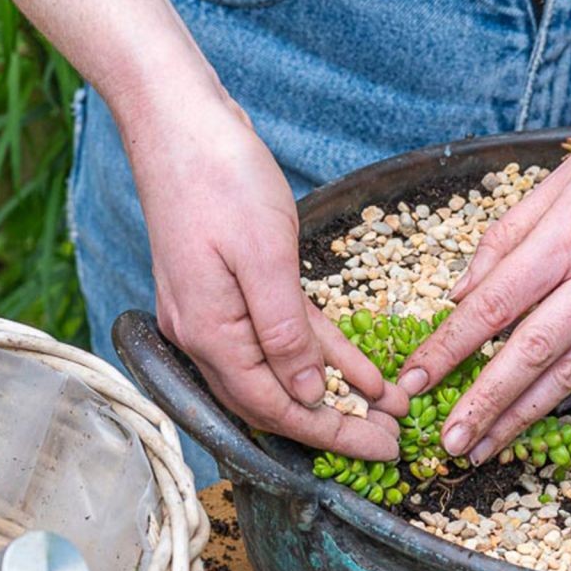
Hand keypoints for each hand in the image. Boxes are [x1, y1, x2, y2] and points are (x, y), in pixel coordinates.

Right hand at [122, 78, 408, 458]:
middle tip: (392, 443)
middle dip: (336, 426)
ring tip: (389, 410)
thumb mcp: (264, 255)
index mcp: (209, 333)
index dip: (330, 434)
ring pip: (283, 372)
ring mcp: (216, 314)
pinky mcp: (230, 291)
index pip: (275, 407)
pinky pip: (283, 335)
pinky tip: (363, 369)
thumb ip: (284, 330)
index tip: (381, 450)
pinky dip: (321, 353)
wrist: (178, 120)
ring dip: (335, 392)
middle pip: (276, 402)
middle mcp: (205, 335)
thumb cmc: (219, 177)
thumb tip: (305, 393)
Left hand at [397, 92, 570, 461]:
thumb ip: (507, 237)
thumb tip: (461, 293)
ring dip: (520, 417)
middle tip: (444, 442)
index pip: (495, 305)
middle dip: (482, 403)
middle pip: (529, 353)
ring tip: (482, 451)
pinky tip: (533, 415)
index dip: (449, 348)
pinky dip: (560, 393)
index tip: (412, 380)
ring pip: (568, 373)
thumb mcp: (563, 176)